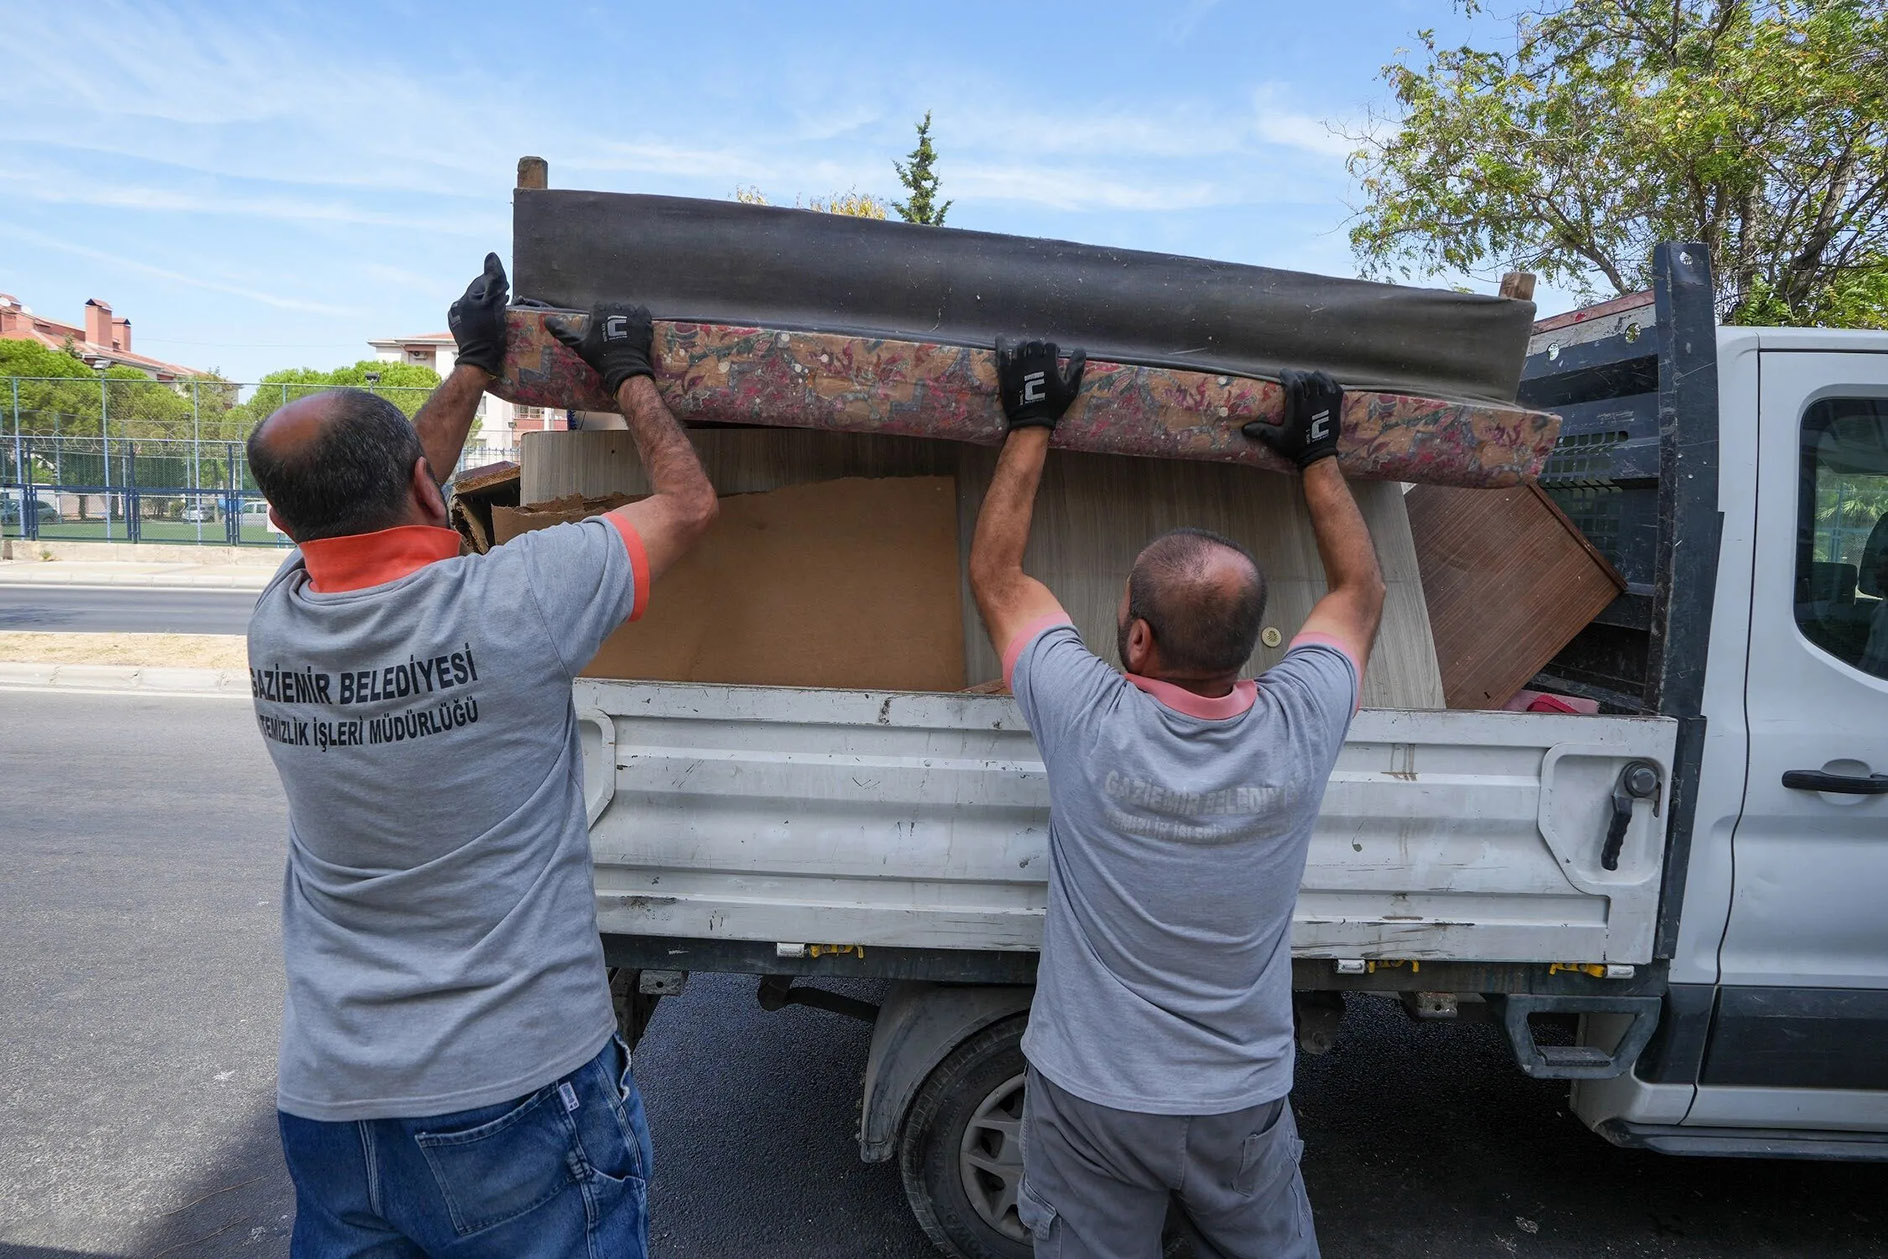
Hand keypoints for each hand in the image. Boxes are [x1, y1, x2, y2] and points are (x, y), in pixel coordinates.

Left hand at [446, 253, 509, 375]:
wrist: (479, 360)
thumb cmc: (489, 332)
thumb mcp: (495, 304)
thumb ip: (494, 280)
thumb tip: (491, 256)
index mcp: (466, 298)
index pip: (483, 282)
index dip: (497, 286)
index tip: (507, 293)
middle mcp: (458, 306)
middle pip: (479, 294)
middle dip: (491, 297)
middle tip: (504, 305)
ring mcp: (456, 319)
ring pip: (475, 306)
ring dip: (485, 307)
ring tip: (496, 316)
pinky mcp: (458, 330)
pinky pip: (471, 318)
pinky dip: (479, 318)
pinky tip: (487, 325)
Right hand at [547, 303, 655, 396]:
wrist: (625, 367)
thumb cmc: (600, 357)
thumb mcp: (579, 345)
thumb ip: (563, 332)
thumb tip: (546, 321)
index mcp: (599, 311)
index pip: (599, 309)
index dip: (601, 320)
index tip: (603, 332)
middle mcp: (615, 308)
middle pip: (614, 308)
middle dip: (614, 319)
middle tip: (615, 335)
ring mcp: (631, 313)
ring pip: (628, 310)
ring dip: (627, 318)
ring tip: (626, 334)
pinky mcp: (644, 320)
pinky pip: (643, 312)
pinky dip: (640, 319)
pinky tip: (636, 329)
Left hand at [995, 336, 1084, 430]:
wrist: (1031, 420)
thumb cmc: (1053, 406)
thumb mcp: (1070, 389)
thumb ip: (1076, 369)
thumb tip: (1081, 350)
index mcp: (1048, 364)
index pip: (1050, 347)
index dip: (1053, 349)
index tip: (1054, 354)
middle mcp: (1032, 361)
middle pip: (1035, 345)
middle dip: (1039, 348)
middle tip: (1040, 355)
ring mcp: (1017, 366)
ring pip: (1020, 347)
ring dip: (1025, 347)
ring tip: (1027, 352)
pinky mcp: (1005, 372)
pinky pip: (1002, 354)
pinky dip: (1001, 345)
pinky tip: (1000, 338)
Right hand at [1243, 368, 1341, 468]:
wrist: (1318, 456)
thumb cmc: (1296, 447)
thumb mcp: (1277, 439)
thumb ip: (1261, 431)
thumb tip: (1244, 428)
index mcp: (1299, 409)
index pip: (1295, 384)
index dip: (1288, 376)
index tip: (1282, 373)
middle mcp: (1314, 403)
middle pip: (1308, 380)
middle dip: (1300, 375)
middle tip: (1294, 377)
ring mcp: (1327, 404)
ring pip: (1322, 381)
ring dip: (1314, 376)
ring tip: (1307, 376)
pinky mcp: (1336, 407)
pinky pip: (1335, 388)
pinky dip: (1329, 381)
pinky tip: (1323, 380)